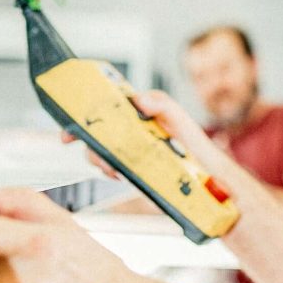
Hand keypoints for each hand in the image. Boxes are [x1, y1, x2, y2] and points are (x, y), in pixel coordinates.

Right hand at [62, 88, 236, 181]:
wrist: (210, 183)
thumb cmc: (198, 149)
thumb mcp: (181, 121)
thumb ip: (163, 105)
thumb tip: (139, 99)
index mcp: (141, 116)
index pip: (110, 106)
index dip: (88, 108)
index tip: (72, 115)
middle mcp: (132, 133)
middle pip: (98, 131)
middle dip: (86, 137)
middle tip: (82, 143)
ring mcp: (131, 153)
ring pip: (101, 152)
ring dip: (99, 157)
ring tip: (111, 163)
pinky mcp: (132, 173)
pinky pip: (112, 170)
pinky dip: (110, 171)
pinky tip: (119, 173)